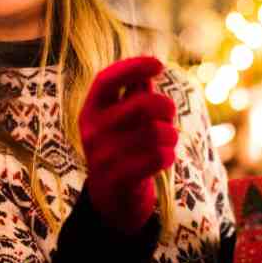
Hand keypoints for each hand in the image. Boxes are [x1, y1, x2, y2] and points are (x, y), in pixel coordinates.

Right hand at [81, 56, 177, 234]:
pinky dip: (169, 155)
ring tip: (168, 140)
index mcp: (90, 111)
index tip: (159, 64)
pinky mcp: (118, 180)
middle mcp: (91, 132)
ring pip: (156, 133)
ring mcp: (103, 157)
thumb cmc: (123, 147)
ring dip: (171, 135)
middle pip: (142, 105)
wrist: (111, 198)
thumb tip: (150, 66)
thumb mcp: (122, 118)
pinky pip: (158, 157)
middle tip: (170, 112)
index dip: (132, 67)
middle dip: (166, 106)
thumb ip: (134, 93)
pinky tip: (164, 158)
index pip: (106, 80)